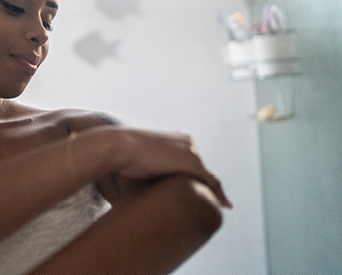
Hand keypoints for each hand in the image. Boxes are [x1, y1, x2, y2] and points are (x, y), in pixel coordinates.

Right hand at [101, 128, 231, 207]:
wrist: (119, 146)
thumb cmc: (121, 156)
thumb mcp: (137, 161)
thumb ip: (148, 170)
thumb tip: (141, 187)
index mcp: (174, 137)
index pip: (190, 159)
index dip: (195, 175)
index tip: (198, 187)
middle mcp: (187, 142)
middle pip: (202, 168)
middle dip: (207, 184)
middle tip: (215, 202)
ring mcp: (192, 152)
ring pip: (208, 176)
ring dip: (214, 191)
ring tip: (221, 207)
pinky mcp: (193, 163)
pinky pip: (212, 182)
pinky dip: (219, 195)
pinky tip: (225, 206)